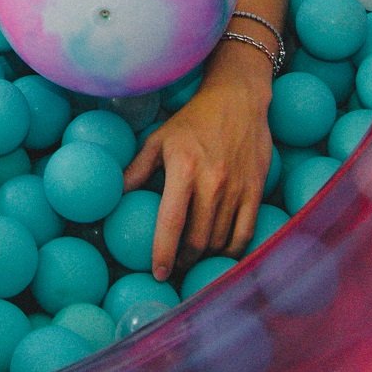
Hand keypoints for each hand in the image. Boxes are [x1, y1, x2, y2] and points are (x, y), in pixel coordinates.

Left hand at [122, 76, 271, 280]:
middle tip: (175, 266)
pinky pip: (245, 233)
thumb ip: (137, 169)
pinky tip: (220, 252)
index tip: (158, 273)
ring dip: (206, 257)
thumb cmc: (192, 119)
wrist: (238, 99)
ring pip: (220, 240)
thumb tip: (115, 194)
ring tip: (194, 259)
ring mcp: (237, 188)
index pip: (171, 222)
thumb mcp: (159, 139)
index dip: (163, 252)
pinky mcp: (256, 190)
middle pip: (198, 239)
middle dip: (184, 261)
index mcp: (184, 169)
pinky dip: (233, 250)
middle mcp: (212, 182)